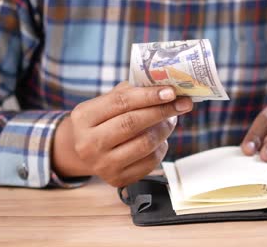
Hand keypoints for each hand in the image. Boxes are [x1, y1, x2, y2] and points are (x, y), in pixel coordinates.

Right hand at [52, 82, 192, 186]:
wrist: (85, 153)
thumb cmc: (101, 121)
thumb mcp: (105, 103)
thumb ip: (130, 92)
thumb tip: (164, 86)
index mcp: (83, 117)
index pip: (121, 102)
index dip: (149, 96)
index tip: (171, 92)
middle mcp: (89, 143)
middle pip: (133, 123)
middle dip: (162, 111)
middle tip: (182, 104)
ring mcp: (102, 164)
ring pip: (145, 143)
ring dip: (164, 129)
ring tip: (171, 119)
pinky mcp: (117, 179)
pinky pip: (150, 162)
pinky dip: (161, 147)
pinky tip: (160, 139)